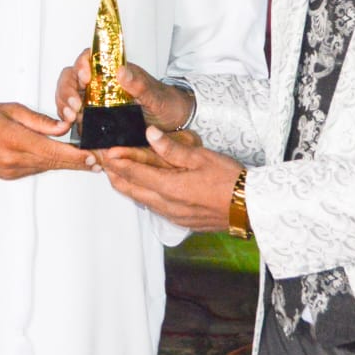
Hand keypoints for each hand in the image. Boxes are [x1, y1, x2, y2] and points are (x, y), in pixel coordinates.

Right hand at [0, 102, 93, 179]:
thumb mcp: (11, 110)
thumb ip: (40, 121)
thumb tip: (64, 127)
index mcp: (15, 140)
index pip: (53, 151)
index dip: (76, 157)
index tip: (93, 158)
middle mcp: (14, 160)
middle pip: (54, 163)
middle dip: (78, 163)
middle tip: (99, 162)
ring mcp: (12, 171)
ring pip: (46, 167)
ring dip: (64, 163)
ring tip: (85, 159)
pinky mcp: (10, 175)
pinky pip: (35, 169)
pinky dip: (48, 163)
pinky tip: (59, 158)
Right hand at [55, 49, 193, 133]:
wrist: (172, 123)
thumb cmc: (166, 103)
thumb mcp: (156, 95)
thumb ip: (139, 84)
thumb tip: (121, 71)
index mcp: (113, 72)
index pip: (88, 59)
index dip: (81, 64)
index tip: (85, 78)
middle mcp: (100, 83)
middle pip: (71, 77)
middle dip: (67, 90)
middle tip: (75, 106)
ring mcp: (95, 100)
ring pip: (68, 95)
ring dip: (64, 104)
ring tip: (71, 118)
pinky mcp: (93, 118)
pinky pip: (73, 114)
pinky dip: (66, 118)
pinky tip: (69, 126)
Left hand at [102, 127, 244, 232]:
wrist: (252, 208)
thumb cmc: (230, 180)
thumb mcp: (202, 157)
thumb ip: (172, 148)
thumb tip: (150, 134)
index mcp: (170, 187)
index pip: (134, 172)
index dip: (117, 160)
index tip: (104, 151)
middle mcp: (167, 205)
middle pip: (130, 189)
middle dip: (114, 174)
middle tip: (103, 161)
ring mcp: (173, 215)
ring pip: (140, 200)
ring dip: (126, 185)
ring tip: (116, 172)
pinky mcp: (181, 221)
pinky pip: (153, 207)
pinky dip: (142, 195)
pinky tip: (143, 188)